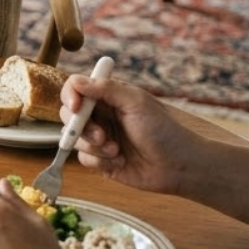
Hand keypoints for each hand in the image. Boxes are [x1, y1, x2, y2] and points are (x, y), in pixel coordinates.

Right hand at [64, 74, 192, 195]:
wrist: (179, 167)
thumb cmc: (164, 131)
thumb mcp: (137, 103)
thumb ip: (106, 89)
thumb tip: (76, 81)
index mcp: (108, 97)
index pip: (75, 88)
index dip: (70, 96)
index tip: (77, 107)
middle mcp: (101, 116)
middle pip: (68, 115)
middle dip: (81, 127)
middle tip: (101, 136)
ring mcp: (100, 138)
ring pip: (74, 139)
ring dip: (94, 147)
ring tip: (116, 151)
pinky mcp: (101, 159)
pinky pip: (84, 158)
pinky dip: (99, 161)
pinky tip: (120, 162)